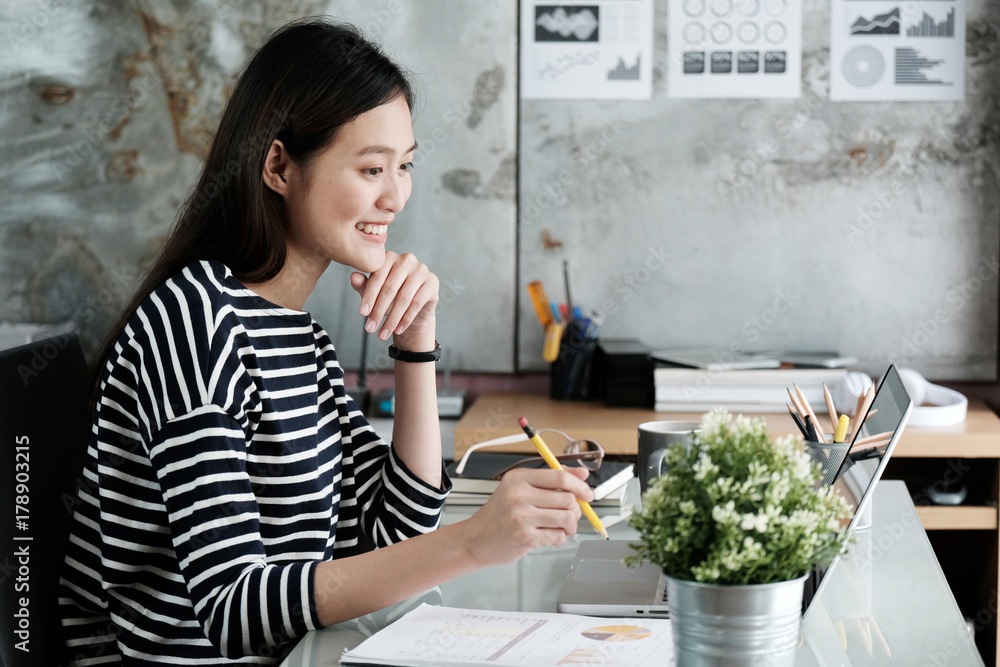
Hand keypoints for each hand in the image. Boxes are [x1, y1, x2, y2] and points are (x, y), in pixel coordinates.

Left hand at [350, 251, 438, 346]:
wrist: (414, 309)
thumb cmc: (390, 298)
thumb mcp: (374, 293)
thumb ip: (363, 285)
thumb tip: (353, 277)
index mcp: (389, 257)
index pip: (377, 277)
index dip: (369, 297)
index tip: (362, 314)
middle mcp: (406, 259)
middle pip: (390, 288)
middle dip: (378, 311)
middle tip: (370, 329)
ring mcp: (421, 269)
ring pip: (403, 298)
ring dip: (392, 319)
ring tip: (382, 334)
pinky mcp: (432, 281)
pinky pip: (417, 303)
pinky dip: (405, 319)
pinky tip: (398, 330)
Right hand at [459, 467, 592, 567]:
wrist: (475, 539)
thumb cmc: (499, 515)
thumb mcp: (520, 489)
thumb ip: (551, 479)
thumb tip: (581, 472)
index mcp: (519, 478)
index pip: (560, 476)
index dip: (580, 486)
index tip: (588, 494)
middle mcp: (519, 494)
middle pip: (568, 498)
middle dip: (576, 510)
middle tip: (570, 515)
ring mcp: (521, 516)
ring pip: (567, 518)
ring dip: (570, 526)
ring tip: (560, 527)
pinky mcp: (525, 536)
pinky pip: (558, 536)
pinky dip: (559, 538)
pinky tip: (549, 536)